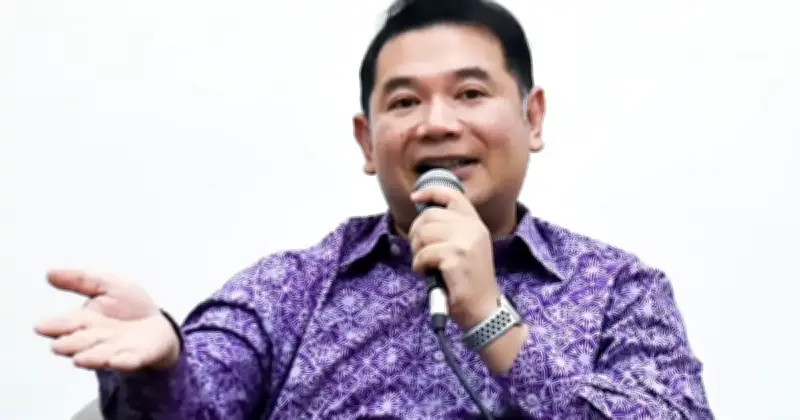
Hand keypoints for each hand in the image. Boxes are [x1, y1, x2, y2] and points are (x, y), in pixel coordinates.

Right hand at [34, 270, 179, 371]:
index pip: (64, 324)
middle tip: (60, 345)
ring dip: (91, 358)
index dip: (53, 326)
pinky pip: (128, 362)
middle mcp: (94, 340)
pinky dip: (123, 362)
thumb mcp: (108, 286)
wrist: (158, 325)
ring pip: (98, 357)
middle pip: (77, 344)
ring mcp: (114, 351)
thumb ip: (82, 280)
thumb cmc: (128, 306)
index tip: (40, 327)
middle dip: (69, 344)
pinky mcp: (135, 358)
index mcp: (84, 321)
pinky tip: (117, 360)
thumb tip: (49, 273)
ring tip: (80, 359)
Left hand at [409, 186, 500, 329]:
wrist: (482, 310)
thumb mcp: (466, 249)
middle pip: (430, 215)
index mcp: (476, 224)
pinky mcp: (456, 257)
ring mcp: (466, 241)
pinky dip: (419, 266)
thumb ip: (451, 231)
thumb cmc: (467, 282)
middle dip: (416, 233)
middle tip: (419, 251)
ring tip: (425, 264)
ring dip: (417, 251)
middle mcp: (473, 229)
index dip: (431, 192)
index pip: (453, 195)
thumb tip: (422, 220)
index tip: (416, 198)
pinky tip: (428, 274)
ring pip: (423, 233)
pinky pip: (423, 254)